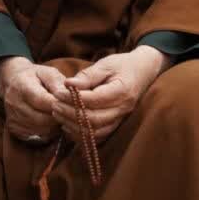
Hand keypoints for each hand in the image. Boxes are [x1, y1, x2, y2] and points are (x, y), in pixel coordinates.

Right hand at [0, 56, 67, 143]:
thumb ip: (58, 83)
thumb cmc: (37, 76)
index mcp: (22, 86)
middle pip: (41, 118)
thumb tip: (69, 96)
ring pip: (40, 129)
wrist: (14, 82)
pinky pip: (35, 135)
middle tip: (69, 111)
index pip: (41, 100)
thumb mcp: (49, 72)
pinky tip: (51, 121)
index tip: (71, 103)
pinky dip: (47, 131)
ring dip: (54, 125)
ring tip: (61, 115)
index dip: (58, 104)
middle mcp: (14, 104)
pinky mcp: (14, 128)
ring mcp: (12, 118)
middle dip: (58, 116)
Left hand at [54, 46, 168, 141]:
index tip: (58, 93)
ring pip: (95, 131)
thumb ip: (87, 76)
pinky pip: (98, 136)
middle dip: (70, 114)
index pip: (94, 100)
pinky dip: (82, 134)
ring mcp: (121, 118)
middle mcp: (123, 108)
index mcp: (122, 90)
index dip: (73, 98)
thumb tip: (67, 85)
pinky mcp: (117, 123)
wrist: (143, 71)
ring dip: (74, 126)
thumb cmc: (123, 65)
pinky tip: (69, 125)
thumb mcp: (106, 64)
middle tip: (54, 105)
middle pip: (94, 119)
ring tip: (59, 114)